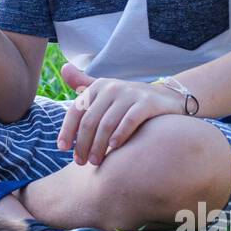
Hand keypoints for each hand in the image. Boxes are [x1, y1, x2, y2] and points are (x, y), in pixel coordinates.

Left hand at [56, 63, 184, 166]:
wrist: (167, 99)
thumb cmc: (129, 100)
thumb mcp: (106, 92)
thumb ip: (84, 83)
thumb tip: (63, 68)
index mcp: (98, 87)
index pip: (76, 111)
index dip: (67, 131)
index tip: (63, 149)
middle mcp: (112, 88)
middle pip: (89, 121)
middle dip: (83, 144)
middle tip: (81, 162)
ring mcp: (130, 94)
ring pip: (106, 124)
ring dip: (98, 146)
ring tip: (96, 161)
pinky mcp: (147, 103)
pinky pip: (129, 121)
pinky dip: (119, 136)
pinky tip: (114, 148)